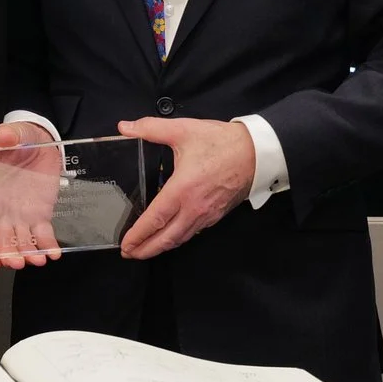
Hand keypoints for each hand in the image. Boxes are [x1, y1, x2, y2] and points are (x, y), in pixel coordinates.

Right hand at [0, 120, 62, 269]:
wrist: (42, 142)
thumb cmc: (22, 138)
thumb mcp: (14, 134)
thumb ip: (6, 136)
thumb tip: (1, 137)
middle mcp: (0, 208)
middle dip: (7, 254)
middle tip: (19, 264)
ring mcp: (20, 214)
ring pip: (20, 241)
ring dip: (27, 253)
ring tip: (38, 261)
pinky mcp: (39, 215)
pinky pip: (42, 235)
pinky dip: (47, 246)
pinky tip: (54, 253)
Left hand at [115, 116, 254, 259]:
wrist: (257, 152)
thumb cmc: (223, 142)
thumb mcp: (183, 130)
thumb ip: (150, 128)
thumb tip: (125, 127)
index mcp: (182, 190)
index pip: (154, 220)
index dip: (138, 235)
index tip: (125, 244)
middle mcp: (194, 208)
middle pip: (166, 239)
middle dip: (145, 250)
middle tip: (129, 254)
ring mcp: (207, 214)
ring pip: (180, 239)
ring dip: (161, 247)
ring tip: (145, 250)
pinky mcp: (216, 215)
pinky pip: (193, 232)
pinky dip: (178, 238)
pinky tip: (171, 236)